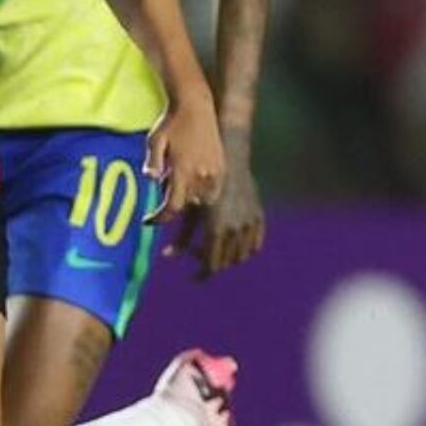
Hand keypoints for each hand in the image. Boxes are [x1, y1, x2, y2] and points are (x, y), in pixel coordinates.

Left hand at [144, 96, 224, 223]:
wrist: (195, 105)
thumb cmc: (171, 122)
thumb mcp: (155, 140)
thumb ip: (153, 162)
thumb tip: (151, 179)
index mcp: (183, 169)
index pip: (173, 206)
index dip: (160, 218)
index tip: (148, 220)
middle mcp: (201, 174)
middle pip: (185, 203)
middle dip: (172, 197)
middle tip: (166, 177)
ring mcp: (214, 172)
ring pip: (199, 199)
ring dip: (187, 195)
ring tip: (180, 173)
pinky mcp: (222, 167)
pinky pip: (212, 191)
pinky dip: (201, 191)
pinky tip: (193, 175)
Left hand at [167, 136, 265, 278]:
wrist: (228, 150)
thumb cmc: (198, 172)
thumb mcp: (184, 203)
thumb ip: (178, 232)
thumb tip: (168, 255)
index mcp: (214, 226)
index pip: (210, 263)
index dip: (202, 273)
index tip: (194, 276)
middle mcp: (234, 227)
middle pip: (226, 261)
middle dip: (212, 264)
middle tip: (201, 258)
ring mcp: (248, 221)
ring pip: (241, 254)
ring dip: (228, 258)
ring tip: (216, 251)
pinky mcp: (258, 214)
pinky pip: (255, 241)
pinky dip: (246, 248)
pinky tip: (235, 245)